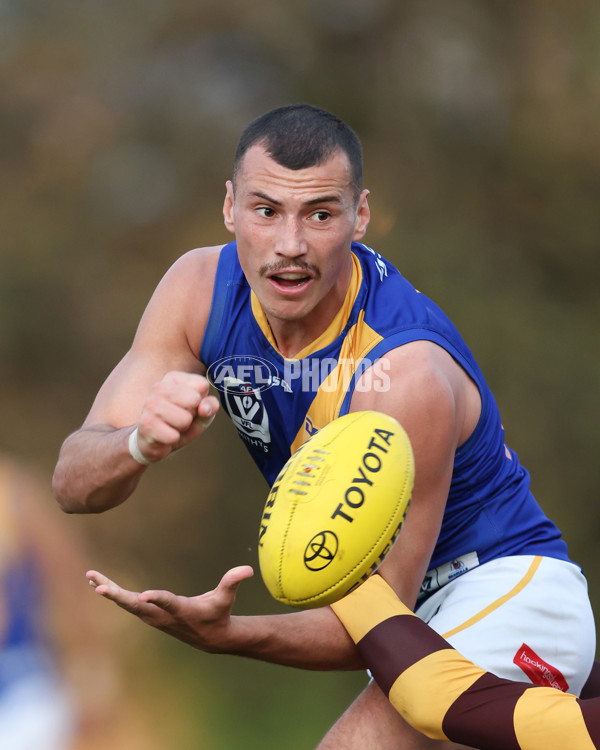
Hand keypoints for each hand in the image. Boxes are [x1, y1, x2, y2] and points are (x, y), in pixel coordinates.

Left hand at [86, 566, 253, 651]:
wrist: (210, 638)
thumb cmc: (219, 613)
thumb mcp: (227, 598)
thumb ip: (233, 581)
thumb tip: (247, 569)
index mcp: (181, 610)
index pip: (167, 603)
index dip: (156, 599)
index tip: (142, 595)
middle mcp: (163, 616)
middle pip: (136, 606)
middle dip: (117, 596)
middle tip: (98, 586)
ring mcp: (153, 617)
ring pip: (126, 604)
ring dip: (109, 591)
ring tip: (91, 577)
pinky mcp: (148, 615)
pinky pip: (126, 603)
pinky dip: (112, 593)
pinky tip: (98, 584)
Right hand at [135, 371, 219, 461]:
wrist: (153, 441)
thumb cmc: (180, 422)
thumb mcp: (201, 412)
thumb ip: (210, 406)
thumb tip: (204, 408)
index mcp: (173, 378)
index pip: (202, 385)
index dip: (201, 401)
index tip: (189, 406)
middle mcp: (159, 387)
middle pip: (194, 400)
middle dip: (192, 414)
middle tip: (180, 418)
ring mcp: (150, 405)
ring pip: (185, 419)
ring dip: (182, 428)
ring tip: (172, 426)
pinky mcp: (145, 424)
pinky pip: (173, 436)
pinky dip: (173, 440)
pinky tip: (163, 435)